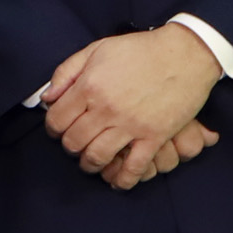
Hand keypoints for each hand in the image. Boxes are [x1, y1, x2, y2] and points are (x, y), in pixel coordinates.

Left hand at [41, 26, 221, 183]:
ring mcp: (131, 124)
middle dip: (70, 146)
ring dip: (90, 164)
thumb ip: (66, 72)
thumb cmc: (140, 50)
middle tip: (76, 144)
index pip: (57, 120)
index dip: (53, 128)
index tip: (58, 129)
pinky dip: (123, 179)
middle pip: (74, 141)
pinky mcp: (155, 136)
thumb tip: (47, 98)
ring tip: (91, 161)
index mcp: (89, 87)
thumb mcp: (96, 50)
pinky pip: (135, 166)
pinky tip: (117, 182)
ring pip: (98, 156)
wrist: (186, 53)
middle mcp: (106, 109)